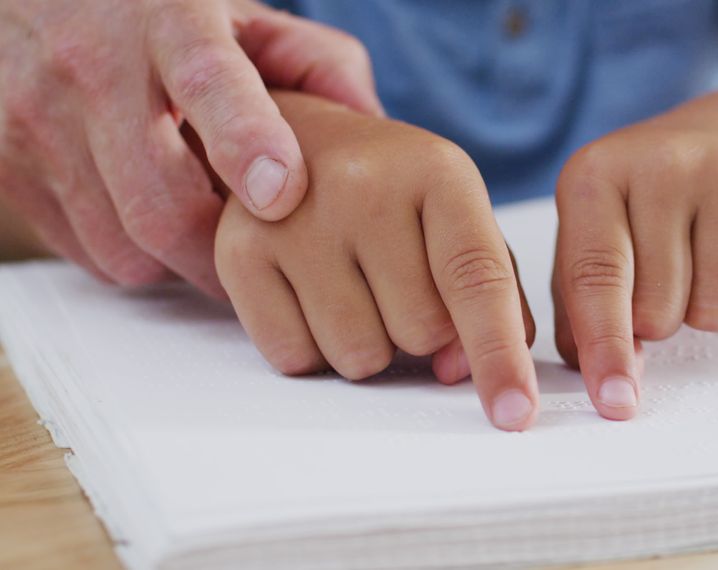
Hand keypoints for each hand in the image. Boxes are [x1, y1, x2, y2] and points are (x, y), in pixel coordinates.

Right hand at [0, 0, 382, 295]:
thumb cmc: (160, 11)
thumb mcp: (243, 14)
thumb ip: (318, 65)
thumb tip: (375, 133)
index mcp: (169, 19)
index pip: (207, 84)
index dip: (245, 143)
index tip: (282, 194)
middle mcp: (92, 66)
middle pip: (161, 205)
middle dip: (227, 253)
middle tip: (269, 258)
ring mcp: (36, 119)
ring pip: (125, 249)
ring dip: (181, 258)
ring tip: (206, 220)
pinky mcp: (6, 164)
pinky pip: (88, 254)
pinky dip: (134, 252)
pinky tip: (150, 210)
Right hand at [215, 92, 537, 430]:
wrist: (303, 142)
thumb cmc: (397, 195)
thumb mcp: (463, 221)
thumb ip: (496, 295)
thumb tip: (460, 371)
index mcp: (439, 171)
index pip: (477, 278)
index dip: (499, 355)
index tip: (515, 413)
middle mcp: (364, 183)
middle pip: (420, 333)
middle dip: (423, 333)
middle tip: (400, 283)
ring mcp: (294, 216)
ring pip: (358, 356)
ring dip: (370, 345)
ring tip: (357, 286)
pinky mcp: (239, 251)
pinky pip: (294, 357)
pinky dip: (314, 348)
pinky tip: (314, 294)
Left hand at [552, 116, 717, 419]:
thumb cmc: (643, 210)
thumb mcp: (592, 243)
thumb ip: (580, 311)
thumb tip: (598, 375)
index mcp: (595, 177)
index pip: (596, 277)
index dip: (606, 348)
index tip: (615, 403)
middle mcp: (663, 161)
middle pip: (661, 306)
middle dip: (661, 321)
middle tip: (666, 283)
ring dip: (711, 311)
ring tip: (704, 267)